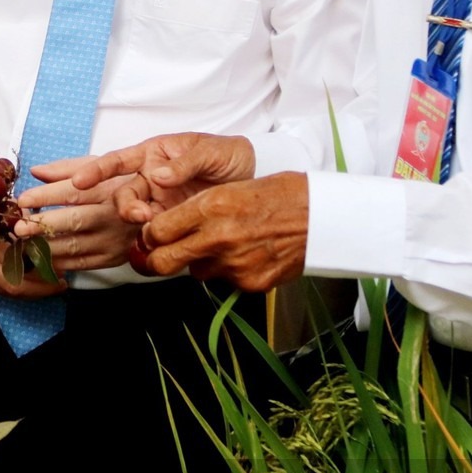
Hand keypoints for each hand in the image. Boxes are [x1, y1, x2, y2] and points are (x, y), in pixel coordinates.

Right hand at [0, 187, 65, 298]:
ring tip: (52, 284)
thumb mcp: (2, 203)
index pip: (18, 264)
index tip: (62, 269)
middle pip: (13, 286)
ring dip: (31, 290)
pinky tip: (33, 282)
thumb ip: (23, 220)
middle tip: (61, 284)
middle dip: (41, 289)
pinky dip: (18, 287)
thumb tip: (49, 233)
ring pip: (6, 291)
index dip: (42, 270)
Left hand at [12, 178, 139, 272]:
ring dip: (45, 246)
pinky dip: (58, 261)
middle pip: (73, 220)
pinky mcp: (112, 258)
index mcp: (107, 189)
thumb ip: (67, 169)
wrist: (158, 212)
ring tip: (23, 243)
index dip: (45, 196)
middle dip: (42, 225)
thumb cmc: (120, 184)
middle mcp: (112, 215)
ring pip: (74, 245)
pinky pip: (80, 263)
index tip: (22, 199)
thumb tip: (36, 171)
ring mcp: (112, 240)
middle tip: (18, 227)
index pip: (72, 192)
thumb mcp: (100, 167)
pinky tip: (40, 256)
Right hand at [37, 132, 255, 226]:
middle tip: (142, 216)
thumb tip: (159, 175)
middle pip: (123, 194)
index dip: (97, 170)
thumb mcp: (210, 152)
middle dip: (125, 206)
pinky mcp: (172, 221)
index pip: (118, 160)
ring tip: (155, 227)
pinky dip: (154, 239)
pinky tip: (161, 243)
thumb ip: (185, 163)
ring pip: (135, 216)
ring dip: (140, 224)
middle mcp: (150, 179)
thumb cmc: (227, 155)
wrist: (254, 178)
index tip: (79, 181)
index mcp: (153, 154)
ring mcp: (159, 202)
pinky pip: (155, 232)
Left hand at [136, 172, 309, 290]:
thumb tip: (164, 231)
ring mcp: (234, 264)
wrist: (321, 215)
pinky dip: (231, 271)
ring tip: (228, 244)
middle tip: (158, 257)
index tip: (152, 237)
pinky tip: (249, 254)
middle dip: (156, 261)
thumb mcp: (230, 189)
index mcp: (211, 207)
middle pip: (163, 262)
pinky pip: (226, 281)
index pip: (156, 232)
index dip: (150, 237)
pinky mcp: (250, 283)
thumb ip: (196, 211)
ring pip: (197, 271)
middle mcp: (218, 237)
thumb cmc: (278, 195)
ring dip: (203, 262)